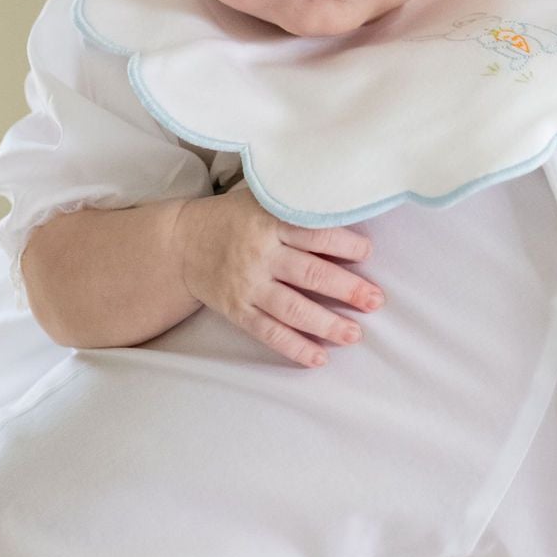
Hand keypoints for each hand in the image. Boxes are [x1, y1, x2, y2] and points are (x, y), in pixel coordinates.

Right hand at [168, 185, 380, 366]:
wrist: (181, 242)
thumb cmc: (235, 217)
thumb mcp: (263, 198)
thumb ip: (298, 205)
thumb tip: (349, 208)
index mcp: (269, 220)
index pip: (314, 233)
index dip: (343, 244)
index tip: (368, 254)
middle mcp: (260, 254)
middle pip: (309, 273)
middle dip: (346, 289)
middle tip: (375, 301)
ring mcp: (247, 285)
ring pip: (292, 308)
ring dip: (326, 324)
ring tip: (354, 334)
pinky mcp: (237, 310)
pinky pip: (268, 332)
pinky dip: (294, 347)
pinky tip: (319, 358)